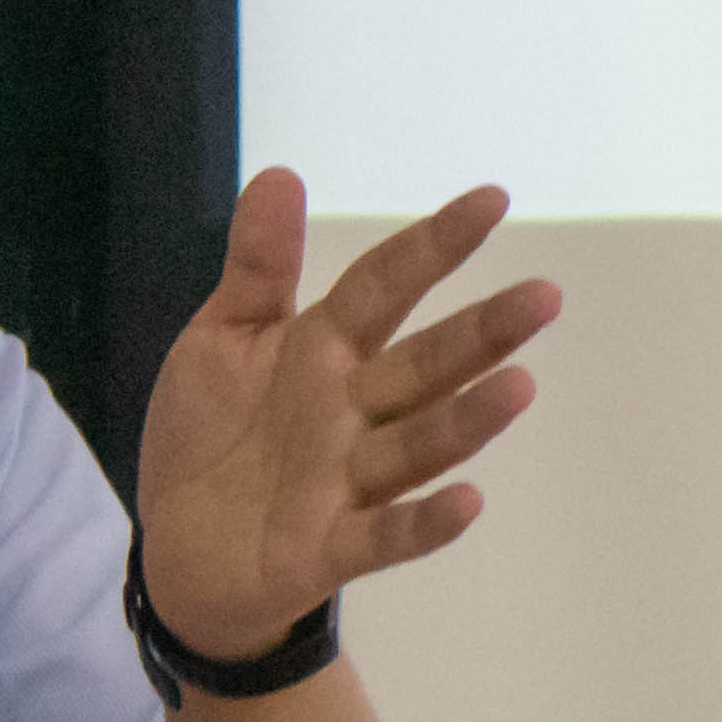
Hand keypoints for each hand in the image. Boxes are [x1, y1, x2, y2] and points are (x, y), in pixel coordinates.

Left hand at [131, 173, 555, 663]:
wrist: (177, 548)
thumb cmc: (211, 433)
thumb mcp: (221, 338)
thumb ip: (257, 267)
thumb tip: (281, 173)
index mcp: (323, 350)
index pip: (384, 287)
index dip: (432, 246)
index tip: (492, 200)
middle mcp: (350, 410)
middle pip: (423, 365)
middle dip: (482, 332)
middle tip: (544, 296)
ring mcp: (346, 481)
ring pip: (418, 444)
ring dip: (468, 419)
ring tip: (520, 386)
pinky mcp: (330, 548)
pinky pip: (385, 535)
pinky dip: (425, 523)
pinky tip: (469, 503)